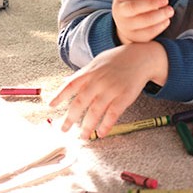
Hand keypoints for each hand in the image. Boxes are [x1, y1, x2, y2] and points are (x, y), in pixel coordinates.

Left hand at [48, 41, 168, 138]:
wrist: (141, 57)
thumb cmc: (117, 59)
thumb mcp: (96, 62)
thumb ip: (81, 74)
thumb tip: (64, 82)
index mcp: (89, 73)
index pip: (70, 85)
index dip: (59, 96)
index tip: (51, 106)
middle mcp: (98, 82)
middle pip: (80, 103)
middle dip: (70, 118)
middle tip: (63, 129)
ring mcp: (111, 90)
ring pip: (95, 112)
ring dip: (87, 126)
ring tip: (82, 136)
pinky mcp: (124, 97)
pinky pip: (113, 114)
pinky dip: (106, 125)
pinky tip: (101, 133)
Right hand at [111, 0, 172, 44]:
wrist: (129, 28)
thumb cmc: (137, 6)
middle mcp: (120, 13)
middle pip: (134, 7)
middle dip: (152, 3)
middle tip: (165, 0)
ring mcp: (127, 27)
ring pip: (144, 21)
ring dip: (159, 15)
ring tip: (169, 10)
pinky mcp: (137, 38)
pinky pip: (150, 32)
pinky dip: (160, 25)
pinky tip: (166, 20)